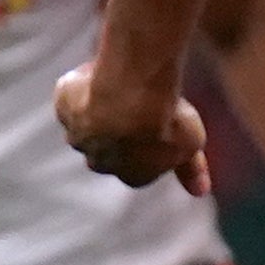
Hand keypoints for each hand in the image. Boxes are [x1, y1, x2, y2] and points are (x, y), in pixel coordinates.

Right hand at [55, 62, 212, 195]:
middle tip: (132, 103)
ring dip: (95, 110)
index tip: (153, 122)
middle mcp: (100, 163)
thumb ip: (192, 167)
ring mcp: (78, 136)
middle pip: (104, 150)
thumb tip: (200, 191)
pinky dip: (81, 88)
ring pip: (84, 124)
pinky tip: (98, 73)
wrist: (134, 92)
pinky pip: (71, 98)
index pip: (136, 167)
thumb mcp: (191, 142)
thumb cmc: (167, 118)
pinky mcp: (63, 109)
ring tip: (115, 84)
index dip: (145, 143)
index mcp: (133, 176)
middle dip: (114, 131)